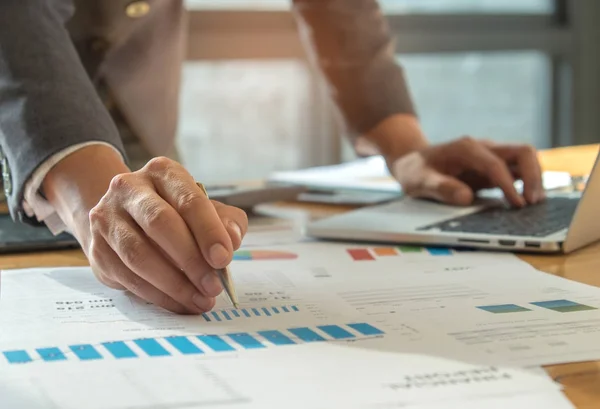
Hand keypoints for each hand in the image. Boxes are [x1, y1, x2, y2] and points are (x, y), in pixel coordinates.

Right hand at [86, 157, 247, 313]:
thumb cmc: (174, 213)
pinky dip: (158, 295)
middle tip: (213, 285)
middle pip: (160, 223)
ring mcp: (107, 218)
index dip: (208, 231)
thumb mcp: (205, 209)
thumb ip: (226, 221)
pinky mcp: (97, 249)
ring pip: (139, 254)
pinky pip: (129, 277)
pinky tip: (180, 303)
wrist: (123, 217)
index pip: (189, 200)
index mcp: (163, 173)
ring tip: (200, 300)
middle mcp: (130, 188)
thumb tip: (232, 239)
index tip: (224, 258)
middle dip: (191, 259)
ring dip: (174, 284)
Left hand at [389, 137, 543, 206]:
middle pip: (522, 152)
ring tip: (534, 204)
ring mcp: (491, 156)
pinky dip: (527, 183)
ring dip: (534, 179)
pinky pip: (518, 170)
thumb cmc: (415, 171)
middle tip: (532, 203)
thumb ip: (440, 188)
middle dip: (533, 176)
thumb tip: (466, 198)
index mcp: (466, 149)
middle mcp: (483, 148)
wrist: (413, 162)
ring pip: (525, 159)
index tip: (516, 205)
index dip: (508, 185)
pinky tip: (526, 201)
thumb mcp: (419, 181)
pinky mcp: (493, 167)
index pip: (496, 164)